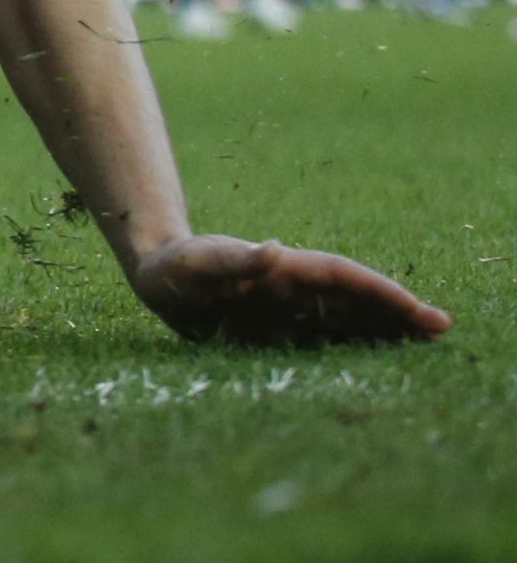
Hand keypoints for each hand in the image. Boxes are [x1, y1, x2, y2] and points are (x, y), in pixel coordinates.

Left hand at [127, 234, 451, 345]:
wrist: (159, 277)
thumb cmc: (175, 268)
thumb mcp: (195, 264)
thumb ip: (233, 260)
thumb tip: (274, 249)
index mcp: (283, 268)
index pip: (342, 277)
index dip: (378, 291)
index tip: (413, 307)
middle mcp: (296, 285)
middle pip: (356, 296)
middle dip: (397, 309)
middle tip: (442, 327)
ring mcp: (293, 304)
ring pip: (349, 314)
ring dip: (385, 324)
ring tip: (427, 339)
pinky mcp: (283, 324)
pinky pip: (328, 332)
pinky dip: (357, 338)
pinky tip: (382, 351)